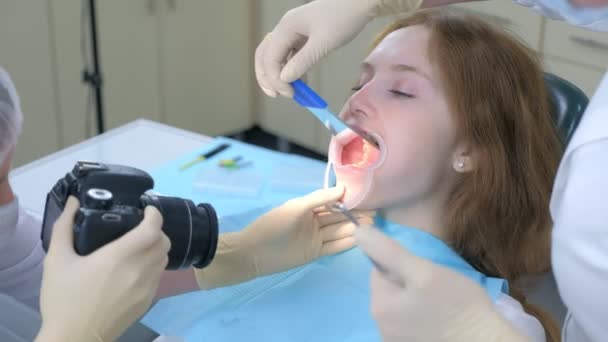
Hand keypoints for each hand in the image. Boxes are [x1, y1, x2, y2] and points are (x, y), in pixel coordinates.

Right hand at [35, 197, 170, 341]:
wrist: (74, 339)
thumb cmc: (63, 299)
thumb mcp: (57, 260)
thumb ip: (65, 226)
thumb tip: (73, 201)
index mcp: (119, 257)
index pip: (152, 229)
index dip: (155, 215)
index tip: (147, 209)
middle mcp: (140, 270)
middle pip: (164, 242)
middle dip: (156, 230)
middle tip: (140, 227)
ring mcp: (147, 288)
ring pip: (164, 259)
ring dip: (156, 248)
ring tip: (138, 246)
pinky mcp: (148, 301)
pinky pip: (159, 276)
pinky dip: (153, 266)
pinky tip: (135, 269)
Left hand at [195, 186, 374, 288]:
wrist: (254, 253)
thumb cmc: (272, 226)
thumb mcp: (295, 208)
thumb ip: (319, 199)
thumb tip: (343, 189)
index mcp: (308, 207)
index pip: (333, 202)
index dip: (349, 200)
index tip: (367, 198)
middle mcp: (314, 221)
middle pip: (339, 217)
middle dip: (356, 215)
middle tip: (377, 213)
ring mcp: (315, 238)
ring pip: (339, 231)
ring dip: (355, 229)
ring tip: (373, 226)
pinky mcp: (315, 253)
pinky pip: (335, 246)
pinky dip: (347, 242)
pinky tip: (361, 239)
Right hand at [255, 0, 423, 97]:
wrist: (360, 3)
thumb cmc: (343, 20)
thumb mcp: (323, 43)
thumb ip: (302, 62)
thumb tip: (284, 79)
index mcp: (286, 27)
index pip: (270, 57)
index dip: (275, 78)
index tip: (289, 94)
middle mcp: (285, 29)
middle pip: (265, 55)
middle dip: (268, 77)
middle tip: (277, 95)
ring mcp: (294, 32)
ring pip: (277, 56)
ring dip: (280, 75)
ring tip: (290, 92)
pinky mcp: (303, 36)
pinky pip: (291, 55)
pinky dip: (292, 69)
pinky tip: (300, 82)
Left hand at [355, 225, 527, 341]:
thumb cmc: (457, 305)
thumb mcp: (423, 271)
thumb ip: (389, 252)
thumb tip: (358, 232)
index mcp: (379, 307)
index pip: (379, 270)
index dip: (402, 264)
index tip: (424, 270)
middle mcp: (381, 327)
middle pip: (390, 289)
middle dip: (409, 282)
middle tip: (436, 286)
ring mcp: (396, 340)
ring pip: (402, 306)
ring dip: (417, 299)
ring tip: (442, 302)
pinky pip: (412, 322)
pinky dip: (424, 316)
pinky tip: (441, 318)